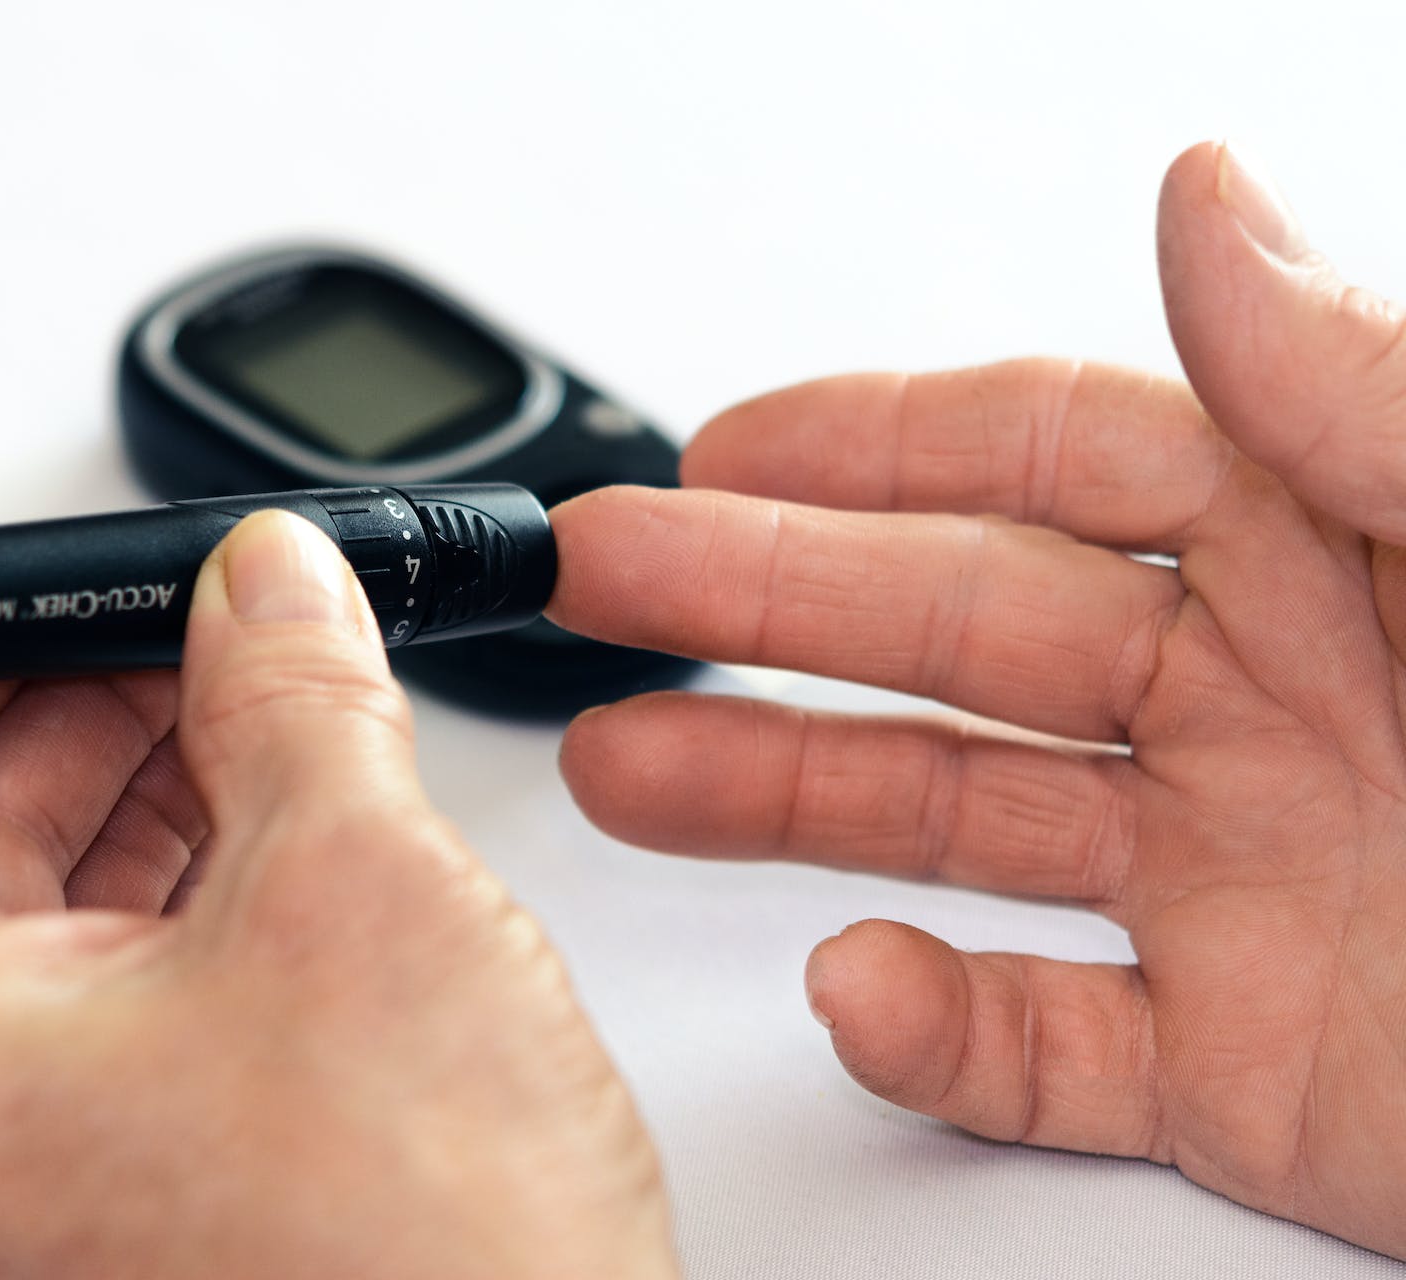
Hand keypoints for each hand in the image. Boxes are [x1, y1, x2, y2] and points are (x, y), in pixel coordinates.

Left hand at [0, 512, 673, 1278]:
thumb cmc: (426, 1271)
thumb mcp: (356, 891)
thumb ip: (292, 693)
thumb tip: (265, 584)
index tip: (74, 594)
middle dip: (86, 712)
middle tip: (203, 631)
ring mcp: (10, 1192)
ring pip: (39, 927)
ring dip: (149, 799)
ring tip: (269, 715)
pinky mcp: (110, 1210)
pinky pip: (109, 1012)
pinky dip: (187, 904)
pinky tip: (285, 835)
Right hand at [550, 142, 1405, 1256]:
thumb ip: (1377, 395)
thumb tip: (1205, 207)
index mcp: (1348, 549)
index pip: (1059, 460)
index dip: (874, 445)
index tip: (719, 447)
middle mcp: (1277, 707)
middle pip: (958, 636)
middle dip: (761, 607)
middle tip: (604, 586)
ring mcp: (1252, 893)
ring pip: (959, 829)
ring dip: (782, 803)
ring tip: (629, 774)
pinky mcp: (1259, 1077)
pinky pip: (1053, 1046)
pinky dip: (938, 1032)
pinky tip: (858, 990)